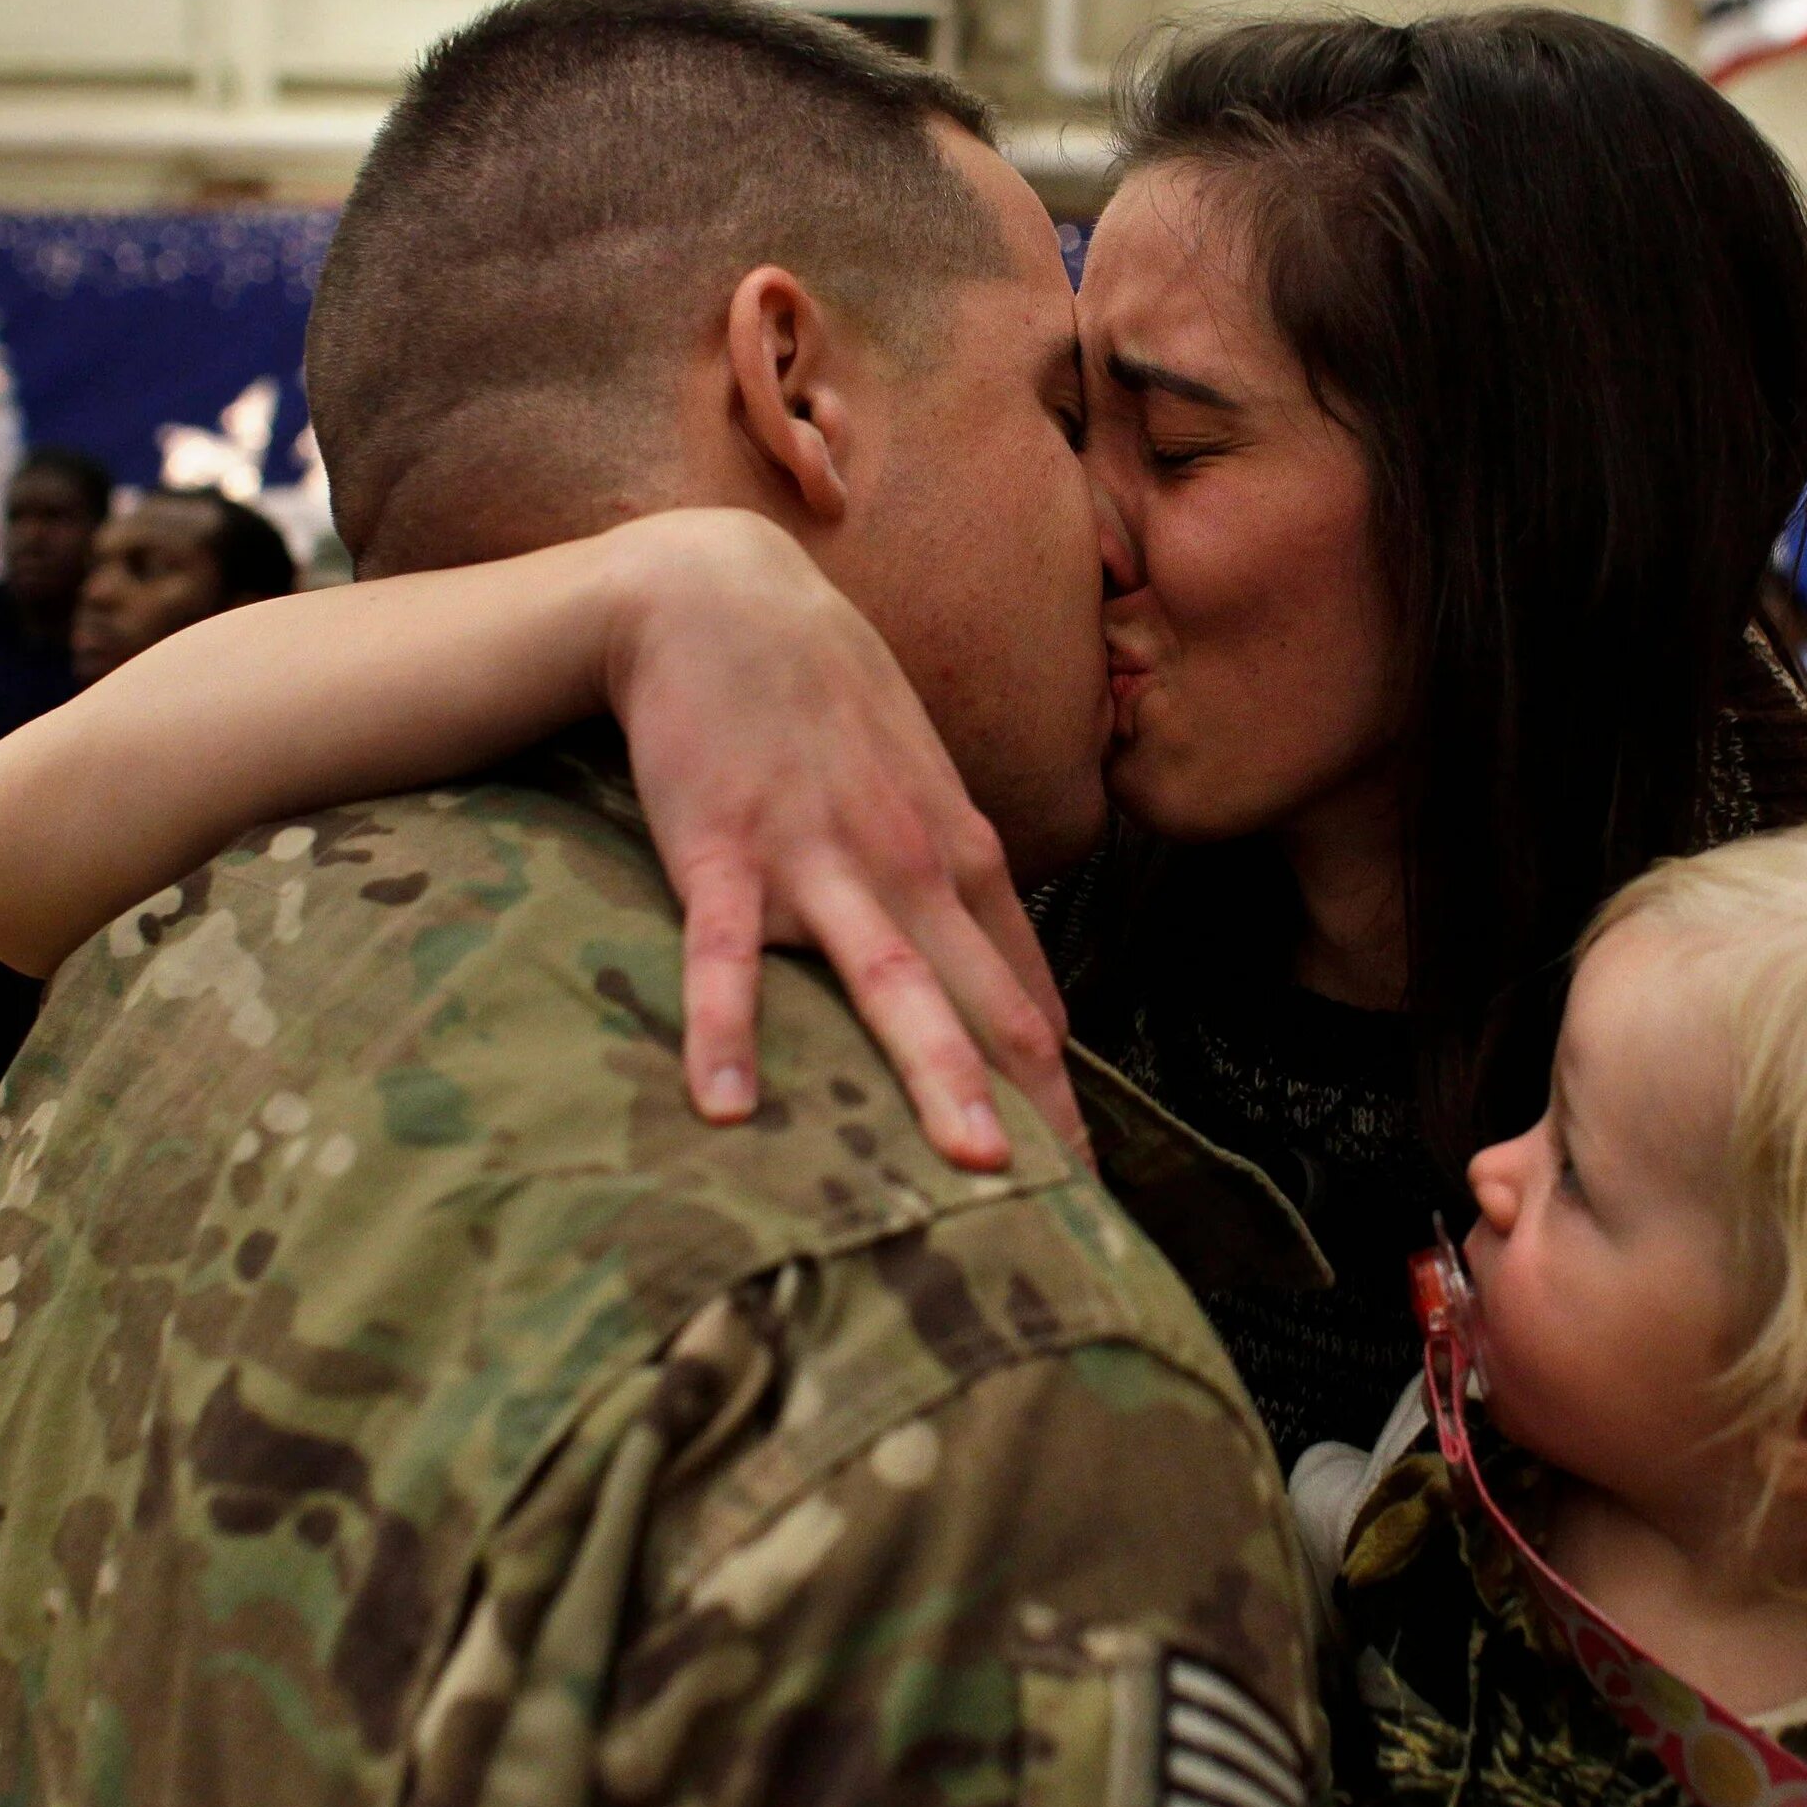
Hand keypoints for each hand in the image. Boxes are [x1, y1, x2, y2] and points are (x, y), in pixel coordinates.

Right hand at [598, 510, 1082, 1170]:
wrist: (720, 592)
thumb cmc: (826, 695)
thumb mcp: (921, 782)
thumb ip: (965, 881)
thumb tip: (1015, 980)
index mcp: (963, 855)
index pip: (1030, 994)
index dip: (1063, 1090)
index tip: (1086, 1179)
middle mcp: (909, 865)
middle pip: (988, 1006)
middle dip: (1036, 1108)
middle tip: (1074, 1214)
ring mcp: (817, 861)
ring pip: (892, 984)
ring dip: (937, 1077)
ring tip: (975, 1168)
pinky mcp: (721, 851)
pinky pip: (723, 957)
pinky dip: (727, 1031)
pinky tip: (727, 1108)